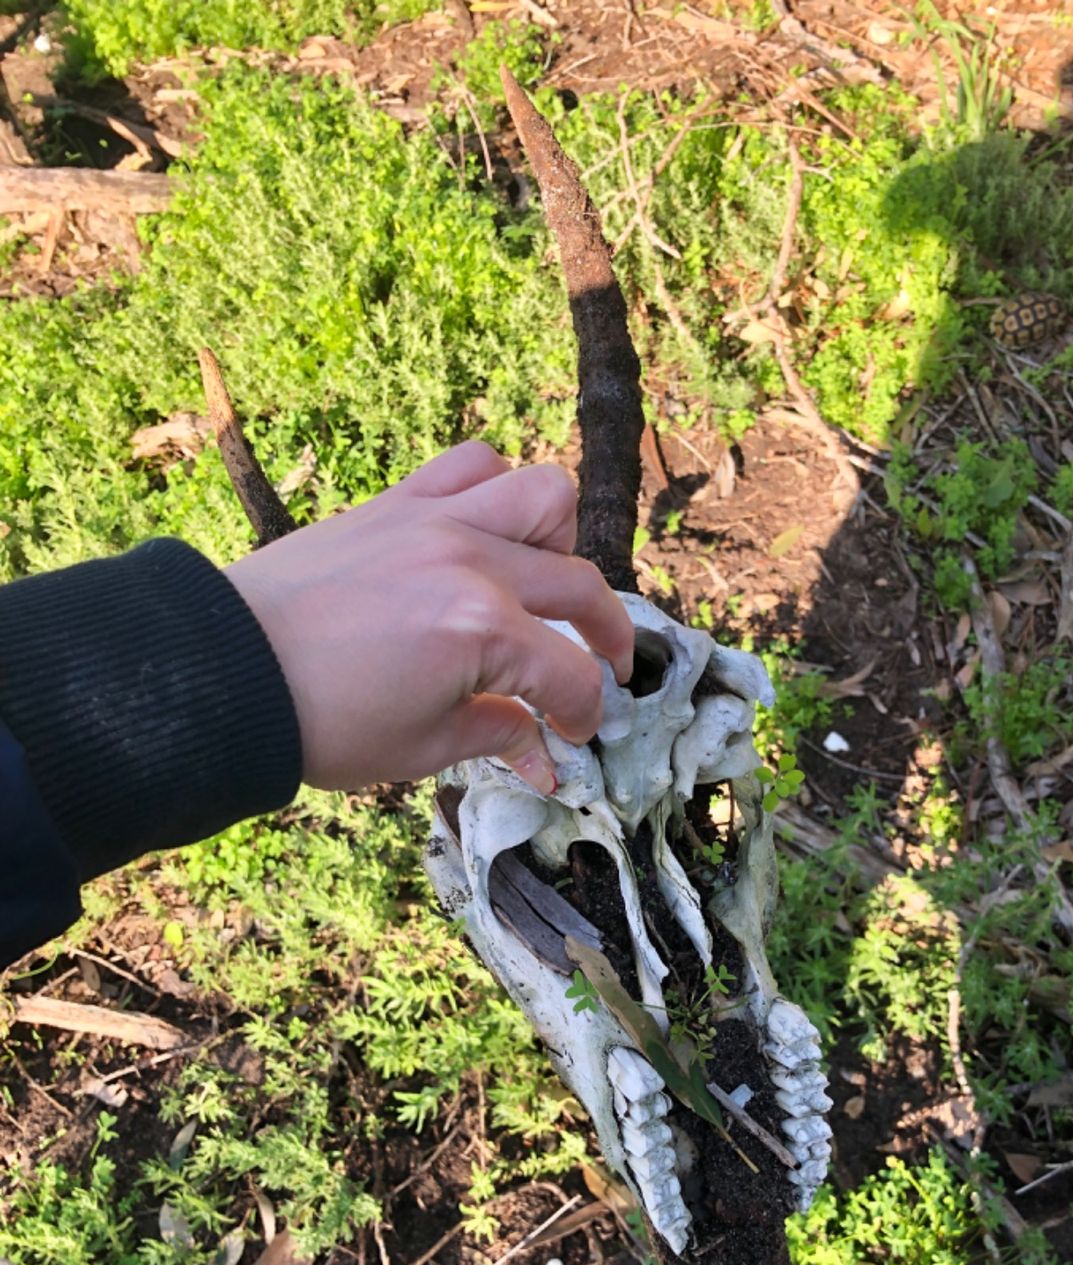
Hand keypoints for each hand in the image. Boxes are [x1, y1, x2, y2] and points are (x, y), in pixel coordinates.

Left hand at [225, 442, 633, 793]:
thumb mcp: (421, 747)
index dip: (583, 713)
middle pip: (580, 586)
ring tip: (541, 583)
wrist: (226, 672)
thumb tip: (544, 753)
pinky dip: (494, 491)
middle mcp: (472, 562)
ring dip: (561, 543)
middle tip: (602, 670)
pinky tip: (486, 535)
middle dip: (606, 637)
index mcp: (482, 630)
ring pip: (543, 496)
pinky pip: (471, 464)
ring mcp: (436, 521)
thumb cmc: (320, 720)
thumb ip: (498, 734)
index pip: (571, 674)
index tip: (570, 736)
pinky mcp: (397, 501)